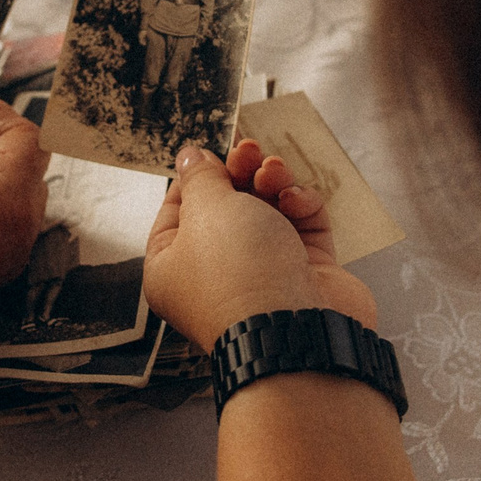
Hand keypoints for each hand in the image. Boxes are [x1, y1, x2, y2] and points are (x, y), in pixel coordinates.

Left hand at [144, 140, 377, 350]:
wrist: (296, 329)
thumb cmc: (238, 275)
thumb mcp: (207, 209)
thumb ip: (201, 177)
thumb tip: (191, 156)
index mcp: (173, 268)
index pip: (177, 212)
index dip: (195, 178)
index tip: (212, 155)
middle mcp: (216, 273)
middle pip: (226, 208)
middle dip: (238, 174)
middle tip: (248, 152)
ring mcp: (264, 273)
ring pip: (267, 211)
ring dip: (271, 182)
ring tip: (273, 170)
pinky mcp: (307, 272)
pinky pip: (302, 226)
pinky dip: (300, 205)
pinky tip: (295, 198)